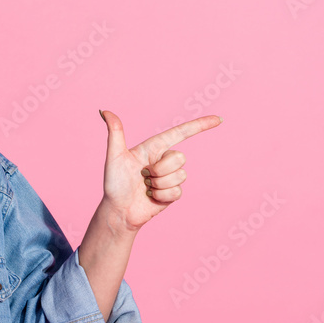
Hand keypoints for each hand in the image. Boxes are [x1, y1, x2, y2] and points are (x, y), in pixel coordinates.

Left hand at [98, 110, 221, 233]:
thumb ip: (114, 133)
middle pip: (179, 158)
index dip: (199, 125)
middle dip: (160, 169)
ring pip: (180, 175)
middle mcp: (163, 160)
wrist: (118, 210)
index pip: (180, 133)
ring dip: (160, 184)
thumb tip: (105, 111)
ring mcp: (170, 177)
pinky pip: (177, 191)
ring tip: (146, 187)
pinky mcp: (173, 193)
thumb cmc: (114, 183)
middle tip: (143, 176)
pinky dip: (162, 196)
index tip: (218, 119)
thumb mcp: (113, 156)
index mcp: (153, 147)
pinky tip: (151, 197)